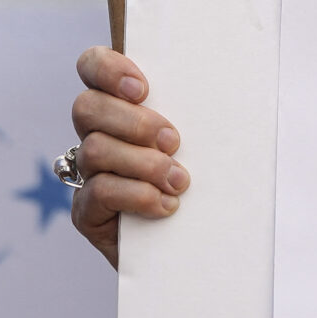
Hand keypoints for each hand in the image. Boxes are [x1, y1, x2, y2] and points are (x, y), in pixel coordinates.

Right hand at [67, 46, 187, 267]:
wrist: (196, 251)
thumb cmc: (204, 188)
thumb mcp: (203, 144)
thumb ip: (197, 114)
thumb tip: (229, 85)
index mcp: (120, 107)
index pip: (92, 66)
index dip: (108, 69)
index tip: (143, 88)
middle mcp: (96, 136)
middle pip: (86, 106)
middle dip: (133, 122)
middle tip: (173, 141)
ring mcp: (88, 175)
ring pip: (95, 149)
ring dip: (143, 163)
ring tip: (179, 181)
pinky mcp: (86, 213)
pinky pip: (99, 191)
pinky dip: (137, 195)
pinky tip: (167, 205)